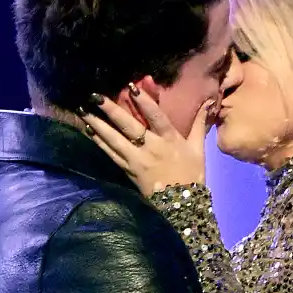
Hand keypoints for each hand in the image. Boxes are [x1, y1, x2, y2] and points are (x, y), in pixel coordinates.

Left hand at [79, 91, 213, 196]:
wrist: (182, 206)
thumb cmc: (192, 175)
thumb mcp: (198, 148)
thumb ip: (198, 124)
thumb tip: (209, 102)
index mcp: (170, 140)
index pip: (156, 117)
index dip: (145, 102)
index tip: (132, 87)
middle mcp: (152, 148)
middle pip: (129, 127)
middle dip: (111, 110)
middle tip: (94, 96)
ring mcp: (138, 160)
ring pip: (115, 140)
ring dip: (98, 125)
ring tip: (83, 111)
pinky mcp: (129, 171)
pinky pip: (111, 154)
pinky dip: (99, 142)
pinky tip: (88, 130)